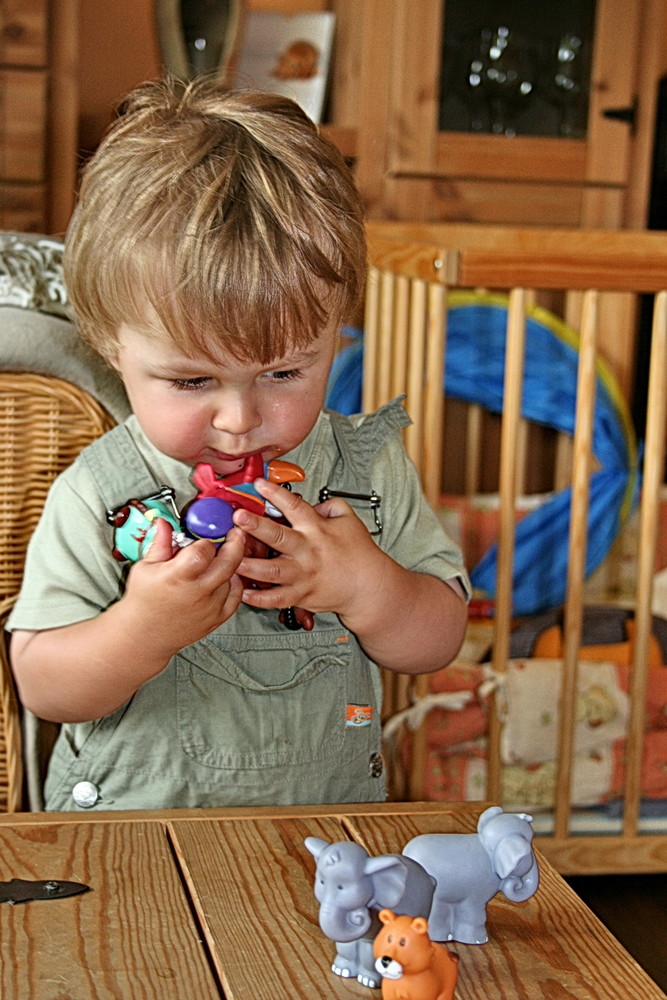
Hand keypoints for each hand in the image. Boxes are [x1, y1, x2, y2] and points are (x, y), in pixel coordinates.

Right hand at [122, 517, 244, 657]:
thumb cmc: (143, 601)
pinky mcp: (217, 618)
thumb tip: (164, 522)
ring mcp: (210, 608)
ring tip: (220, 560)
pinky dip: (234, 584)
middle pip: (228, 562)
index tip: (204, 538)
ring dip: (229, 566)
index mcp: (177, 577)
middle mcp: (197, 593)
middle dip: (235, 544)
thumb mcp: (145, 567)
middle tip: (235, 534)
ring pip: (232, 578)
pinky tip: (225, 577)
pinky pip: (236, 596)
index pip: (203, 551)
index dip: (207, 540)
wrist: (144, 636)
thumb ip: (160, 543)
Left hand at [232, 479, 387, 620]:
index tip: (259, 484)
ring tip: (230, 559)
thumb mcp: (349, 520)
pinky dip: (258, 598)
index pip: (294, 506)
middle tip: (238, 518)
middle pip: (278, 537)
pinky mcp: (300, 595)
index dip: (276, 493)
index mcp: (317, 530)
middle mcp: (307, 552)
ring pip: (271, 571)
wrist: (368, 587)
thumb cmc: (360, 554)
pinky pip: (276, 599)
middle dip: (255, 526)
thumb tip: (314, 502)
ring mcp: (302, 575)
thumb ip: (331, 506)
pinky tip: (242, 593)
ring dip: (248, 565)